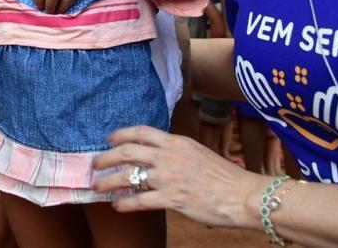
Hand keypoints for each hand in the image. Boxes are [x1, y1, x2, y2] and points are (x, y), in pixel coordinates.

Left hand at [92, 126, 261, 227]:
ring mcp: (169, 177)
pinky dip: (125, 203)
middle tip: (95, 164)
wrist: (242, 195)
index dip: (121, 134)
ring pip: (128, 176)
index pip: (142, 131)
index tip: (109, 139)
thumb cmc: (224, 177)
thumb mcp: (198, 153)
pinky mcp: (172, 198)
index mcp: (176, 142)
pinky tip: (118, 205)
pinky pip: (140, 200)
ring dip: (108, 181)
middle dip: (106, 157)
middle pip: (128, 151)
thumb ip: (176, 152)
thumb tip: (159, 154)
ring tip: (98, 186)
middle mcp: (169, 156)